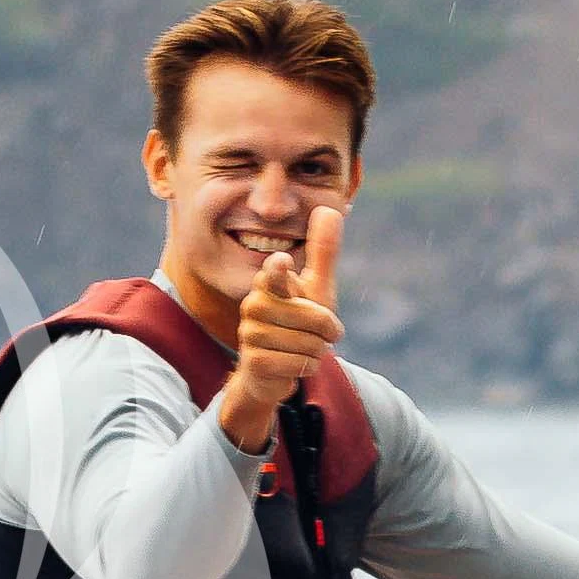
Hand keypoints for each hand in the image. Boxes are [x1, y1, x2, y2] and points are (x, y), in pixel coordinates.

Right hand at [214, 200, 343, 448]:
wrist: (274, 369)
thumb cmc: (297, 323)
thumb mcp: (315, 288)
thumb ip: (322, 252)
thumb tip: (329, 208)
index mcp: (269, 283)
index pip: (275, 274)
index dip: (280, 270)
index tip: (283, 262)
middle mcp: (253, 305)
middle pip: (311, 317)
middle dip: (325, 330)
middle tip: (316, 333)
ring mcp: (249, 334)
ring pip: (307, 343)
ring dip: (316, 351)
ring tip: (302, 348)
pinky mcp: (253, 362)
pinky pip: (299, 364)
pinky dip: (306, 367)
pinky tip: (293, 364)